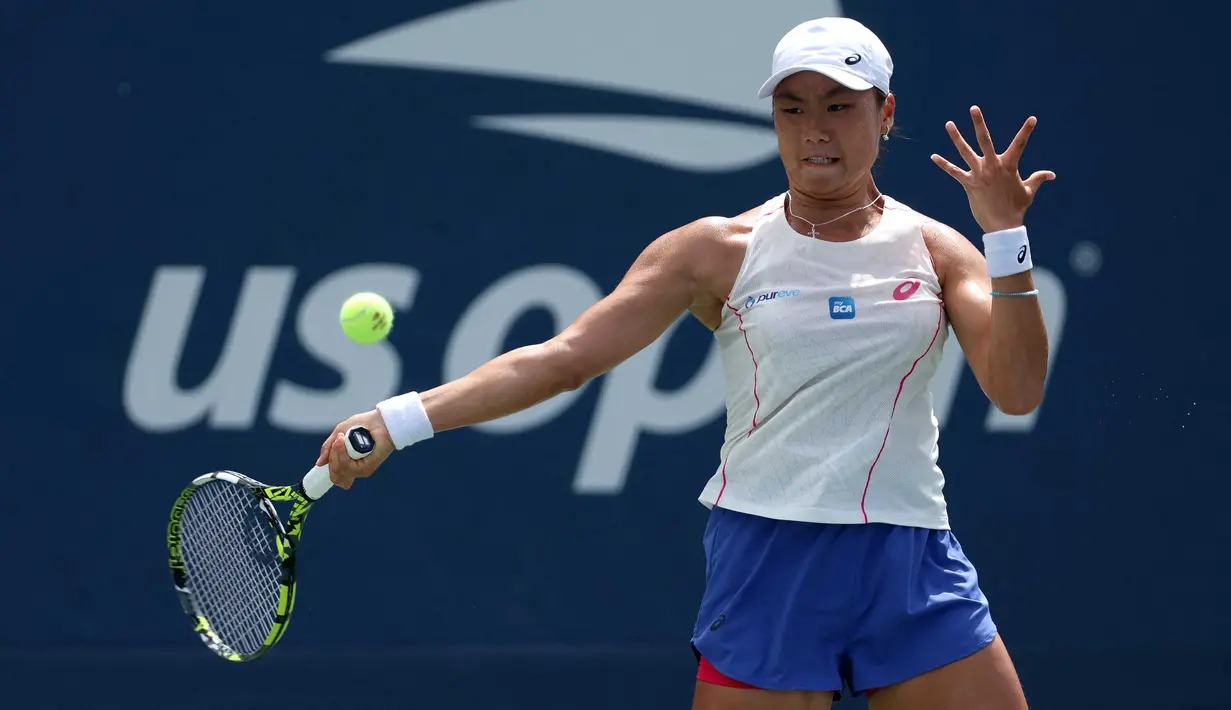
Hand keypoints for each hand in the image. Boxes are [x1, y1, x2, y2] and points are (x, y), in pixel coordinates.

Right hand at [315, 409, 395, 489]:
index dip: (329, 470)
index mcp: (350, 463)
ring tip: (342, 438)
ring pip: (339, 470)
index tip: (326, 460)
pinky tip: (344, 441)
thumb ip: (329, 448)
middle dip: (331, 458)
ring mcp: (361, 470)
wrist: (379, 420)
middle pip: (335, 476)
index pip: (337, 478)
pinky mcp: (367, 468)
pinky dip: (342, 453)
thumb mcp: (339, 433)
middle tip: (337, 442)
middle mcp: (356, 469)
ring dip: (336, 452)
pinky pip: (346, 466)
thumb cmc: (362, 424)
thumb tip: (319, 463)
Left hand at [931, 106, 1055, 232]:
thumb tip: (1052, 174)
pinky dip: (943, 164)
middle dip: (979, 123)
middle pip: (985, 140)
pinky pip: (953, 172)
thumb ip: (1038, 178)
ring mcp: (979, 174)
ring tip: (949, 124)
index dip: (1026, 131)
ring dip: (956, 138)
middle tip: (973, 108)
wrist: (1003, 225)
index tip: (1032, 119)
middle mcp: (993, 166)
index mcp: (1009, 166)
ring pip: (965, 152)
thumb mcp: (1030, 190)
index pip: (1020, 144)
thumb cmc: (1017, 207)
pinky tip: (933, 156)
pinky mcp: (968, 184)